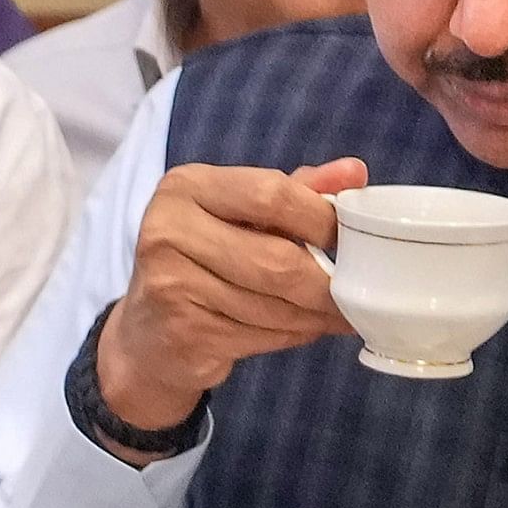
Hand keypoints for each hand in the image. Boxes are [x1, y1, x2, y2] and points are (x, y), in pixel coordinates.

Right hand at [94, 157, 369, 436]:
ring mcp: (170, 284)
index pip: (271, 194)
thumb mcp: (240, 215)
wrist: (147, 333)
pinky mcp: (182, 332)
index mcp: (186, 187)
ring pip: (275, 305)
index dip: (322, 219)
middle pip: (278, 259)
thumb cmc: (203, 261)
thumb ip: (294, 192)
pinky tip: (301, 328)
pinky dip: (294, 335)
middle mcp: (169, 230)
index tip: (353, 238)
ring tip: (336, 313)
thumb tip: (354, 172)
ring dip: (316, 314)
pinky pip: (262, 335)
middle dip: (328, 281)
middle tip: (360, 291)